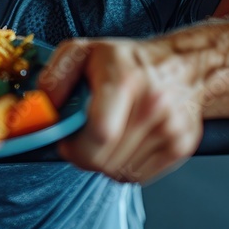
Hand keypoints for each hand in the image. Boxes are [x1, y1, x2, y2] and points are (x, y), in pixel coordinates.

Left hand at [38, 38, 203, 183]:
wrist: (186, 64)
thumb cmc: (129, 60)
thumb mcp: (84, 52)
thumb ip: (56, 76)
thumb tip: (42, 105)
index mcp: (125, 80)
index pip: (100, 133)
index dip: (76, 148)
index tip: (67, 142)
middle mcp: (152, 105)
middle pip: (106, 159)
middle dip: (85, 156)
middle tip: (82, 140)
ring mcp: (171, 128)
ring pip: (120, 172)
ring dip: (105, 162)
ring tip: (107, 136)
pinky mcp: (182, 146)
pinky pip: (139, 176)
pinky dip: (125, 167)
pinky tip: (124, 143)